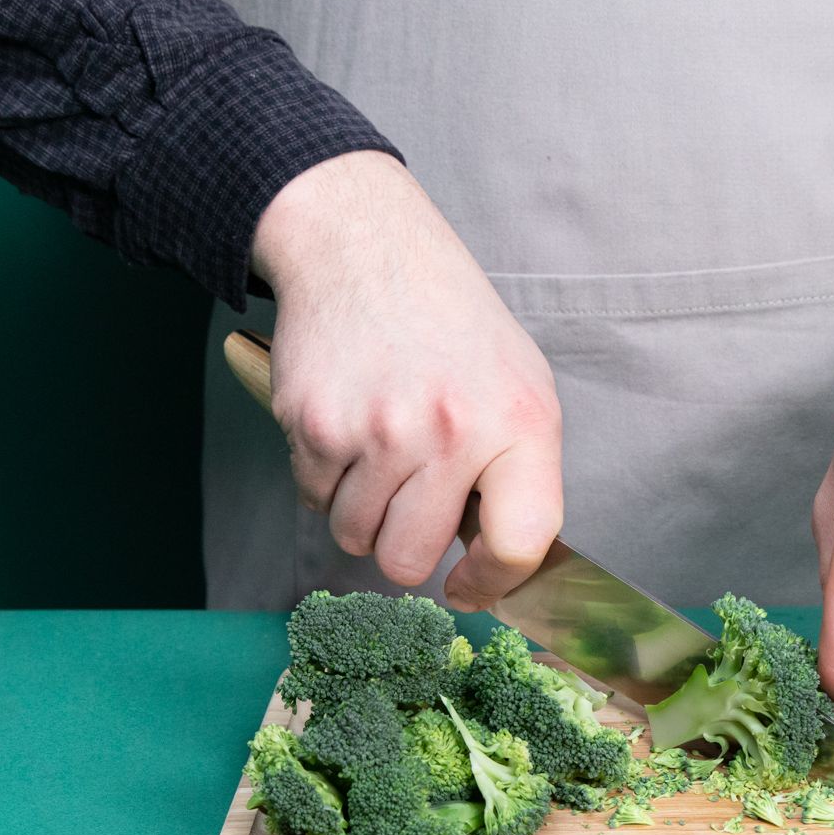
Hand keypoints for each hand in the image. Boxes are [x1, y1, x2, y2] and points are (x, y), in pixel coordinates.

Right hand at [249, 151, 563, 610]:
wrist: (365, 248)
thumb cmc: (449, 324)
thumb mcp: (516, 387)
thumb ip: (516, 474)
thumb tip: (498, 561)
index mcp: (520, 422)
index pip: (521, 542)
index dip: (494, 582)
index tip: (470, 586)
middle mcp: (451, 430)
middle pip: (410, 560)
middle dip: (405, 545)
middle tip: (411, 498)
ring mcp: (378, 430)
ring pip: (353, 536)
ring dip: (361, 510)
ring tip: (380, 449)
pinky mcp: (314, 424)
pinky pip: (312, 497)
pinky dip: (324, 476)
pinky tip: (347, 422)